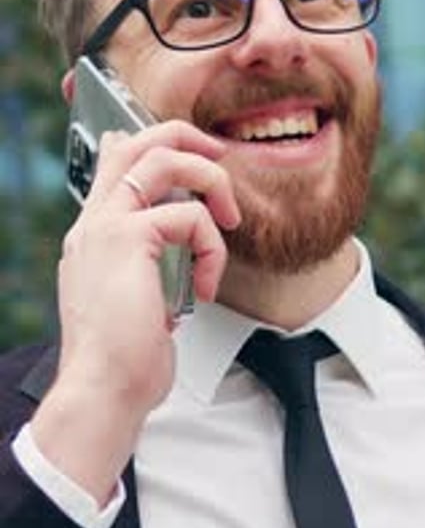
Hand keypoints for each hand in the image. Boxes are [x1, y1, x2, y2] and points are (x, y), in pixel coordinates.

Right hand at [31, 121, 239, 503]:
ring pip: (161, 159)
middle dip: (183, 136)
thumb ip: (150, 269)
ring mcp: (107, 227)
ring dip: (209, 180)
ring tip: (228, 218)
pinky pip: (188, 216)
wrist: (103, 391)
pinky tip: (206, 286)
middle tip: (217, 156)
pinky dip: (211, 248)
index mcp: (93, 236)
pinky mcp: (129, 239)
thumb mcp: (137, 303)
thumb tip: (179, 256)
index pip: (112, 165)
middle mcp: (94, 223)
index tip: (190, 153)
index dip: (148, 144)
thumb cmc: (123, 359)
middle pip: (134, 142)